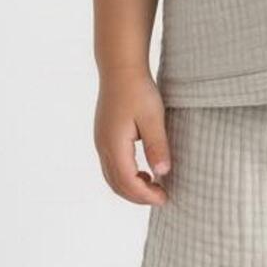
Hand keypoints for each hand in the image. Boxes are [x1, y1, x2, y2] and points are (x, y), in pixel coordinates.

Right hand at [94, 71, 172, 205]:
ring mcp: (100, 142)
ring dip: (131, 188)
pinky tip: (143, 172)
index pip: (127, 182)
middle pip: (116, 184)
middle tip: (162, 197)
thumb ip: (157, 146)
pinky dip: (126, 177)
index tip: (165, 198)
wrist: (120, 68)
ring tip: (154, 187)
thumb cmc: (138, 90)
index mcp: (114, 144)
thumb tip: (162, 173)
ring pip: (111, 177)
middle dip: (138, 196)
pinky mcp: (103, 137)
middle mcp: (102, 146)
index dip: (145, 195)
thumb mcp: (153, 118)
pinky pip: (111, 166)